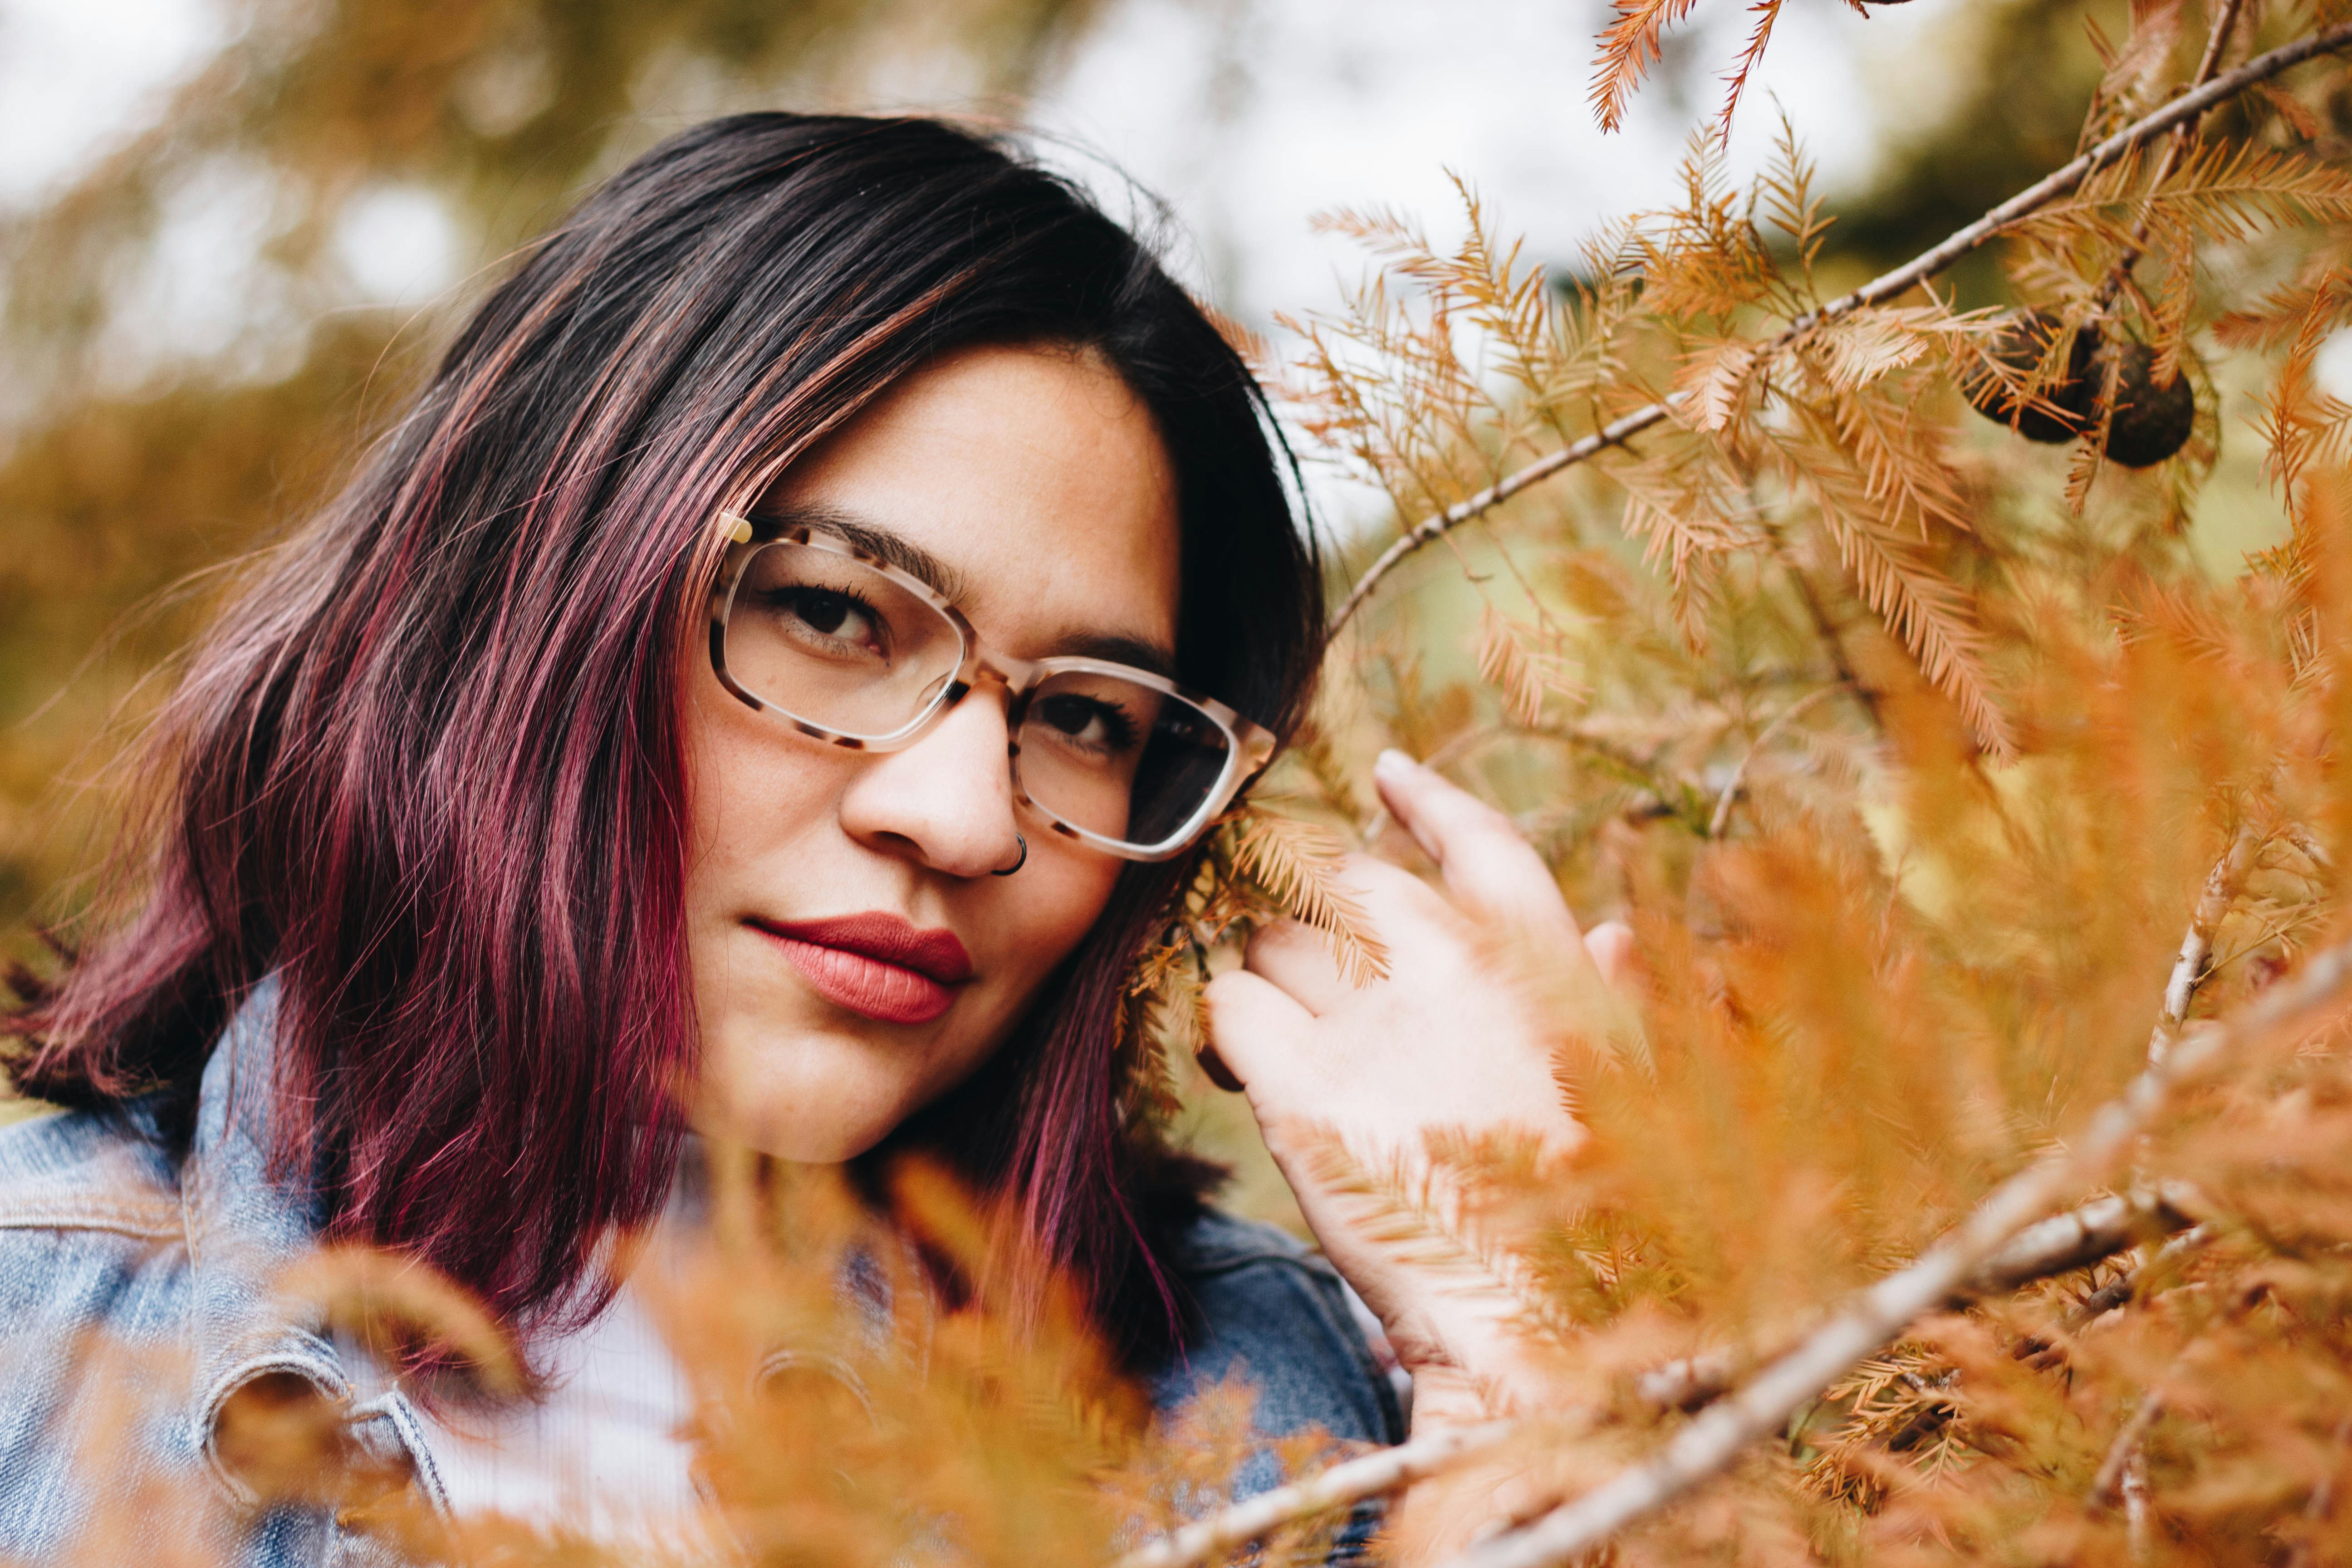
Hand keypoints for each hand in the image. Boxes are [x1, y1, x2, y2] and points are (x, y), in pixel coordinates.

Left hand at [1203, 749, 1636, 1430]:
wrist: (1543, 1324)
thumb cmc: (1604, 1212)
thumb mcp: (1633, 1086)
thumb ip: (1612, 999)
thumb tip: (1612, 935)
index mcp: (1542, 956)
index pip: (1475, 838)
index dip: (1426, 799)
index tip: (1389, 774)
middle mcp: (1451, 966)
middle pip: (1347, 885)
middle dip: (1318, 921)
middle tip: (1312, 979)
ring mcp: (1372, 1023)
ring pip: (1275, 941)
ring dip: (1269, 978)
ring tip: (1282, 1043)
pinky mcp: (1301, 1094)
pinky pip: (1228, 1008)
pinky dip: (1225, 1030)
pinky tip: (1243, 1069)